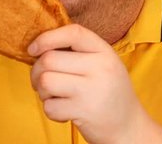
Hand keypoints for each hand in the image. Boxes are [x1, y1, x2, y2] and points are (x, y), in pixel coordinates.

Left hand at [28, 24, 155, 143]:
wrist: (129, 127)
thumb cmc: (109, 92)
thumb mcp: (104, 64)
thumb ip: (79, 52)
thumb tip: (40, 46)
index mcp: (104, 51)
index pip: (73, 33)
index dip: (47, 37)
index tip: (33, 49)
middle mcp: (100, 67)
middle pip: (49, 59)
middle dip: (36, 71)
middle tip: (42, 81)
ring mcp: (92, 90)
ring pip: (45, 81)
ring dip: (42, 91)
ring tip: (54, 96)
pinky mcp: (84, 112)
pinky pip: (49, 106)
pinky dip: (51, 110)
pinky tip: (64, 111)